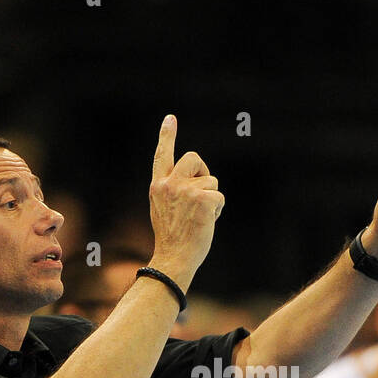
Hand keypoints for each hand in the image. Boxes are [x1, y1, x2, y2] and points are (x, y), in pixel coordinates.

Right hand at [147, 115, 225, 288]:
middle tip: (201, 193)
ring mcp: (186, 191)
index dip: (167, 135)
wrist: (173, 258)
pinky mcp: (203, 200)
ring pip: (211, 182)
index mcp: (158, 186)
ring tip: (199, 218)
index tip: (170, 118)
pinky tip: (206, 223)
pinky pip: (219, 197)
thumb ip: (172, 190)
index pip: (161, 155)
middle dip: (203, 172)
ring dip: (211, 199)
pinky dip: (217, 210)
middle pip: (194, 158)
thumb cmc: (171, 238)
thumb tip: (194, 180)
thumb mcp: (162, 209)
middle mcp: (170, 184)